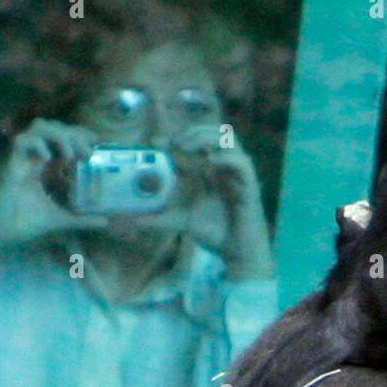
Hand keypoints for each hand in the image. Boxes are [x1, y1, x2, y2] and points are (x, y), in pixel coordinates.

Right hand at [0, 120, 106, 257]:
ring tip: (71, 155)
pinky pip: (21, 140)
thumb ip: (81, 218)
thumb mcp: (59, 219)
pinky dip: (37, 144)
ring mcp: (20, 157)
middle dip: (73, 133)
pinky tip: (48, 158)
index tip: (96, 142)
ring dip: (58, 135)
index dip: (78, 134)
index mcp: (42, 165)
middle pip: (53, 127)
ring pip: (38, 127)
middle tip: (88, 152)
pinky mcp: (8, 163)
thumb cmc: (22, 223)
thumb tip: (105, 221)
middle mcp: (31, 156)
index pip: (61, 138)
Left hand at [171, 123, 273, 280]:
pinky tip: (209, 162)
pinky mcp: (250, 186)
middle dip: (193, 131)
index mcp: (212, 170)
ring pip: (229, 139)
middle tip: (174, 142)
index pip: (198, 141)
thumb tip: (135, 220)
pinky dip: (225, 158)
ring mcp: (239, 174)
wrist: (238, 254)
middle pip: (214, 132)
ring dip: (207, 137)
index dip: (179, 137)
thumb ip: (161, 219)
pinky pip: (242, 163)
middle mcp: (226, 167)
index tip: (158, 143)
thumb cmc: (217, 235)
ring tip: (187, 146)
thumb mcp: (182, 222)